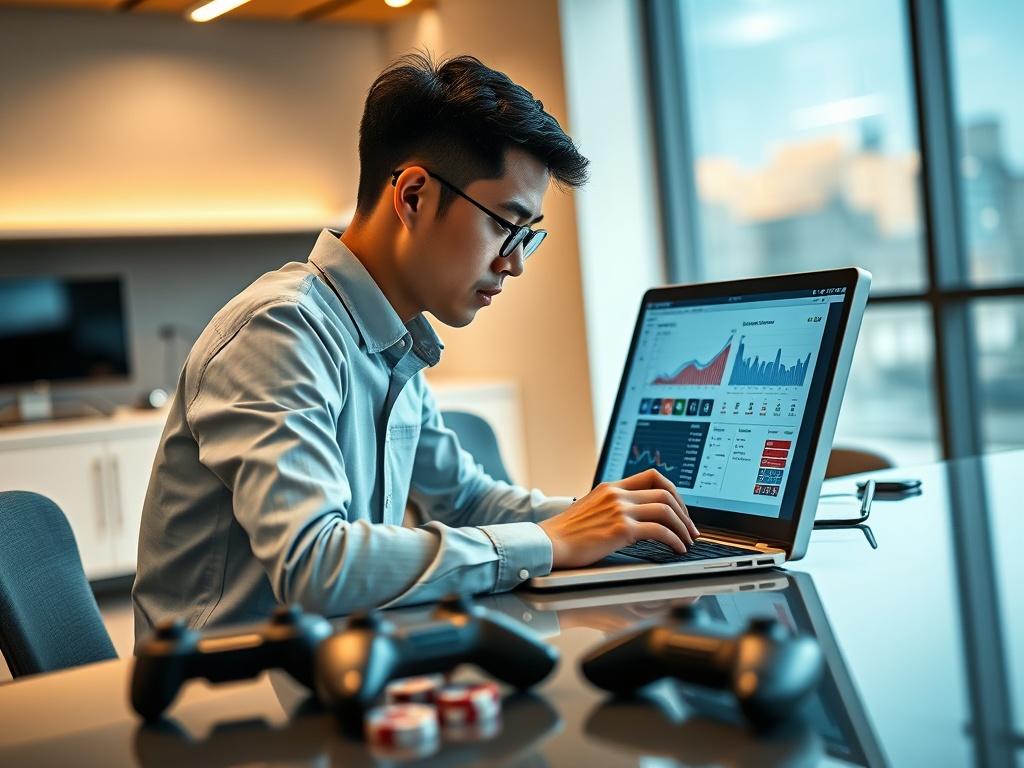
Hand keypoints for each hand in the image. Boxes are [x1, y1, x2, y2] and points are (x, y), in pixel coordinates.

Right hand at [538, 469, 699, 568]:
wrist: (546, 544)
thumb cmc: (565, 534)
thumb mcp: (590, 510)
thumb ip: (611, 507)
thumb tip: (633, 518)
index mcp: (611, 487)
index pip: (653, 476)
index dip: (674, 491)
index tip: (680, 508)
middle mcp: (617, 494)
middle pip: (665, 492)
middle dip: (684, 512)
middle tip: (690, 529)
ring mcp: (619, 510)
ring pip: (666, 510)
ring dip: (683, 528)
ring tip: (687, 542)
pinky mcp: (620, 529)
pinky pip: (659, 531)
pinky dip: (674, 540)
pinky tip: (677, 549)